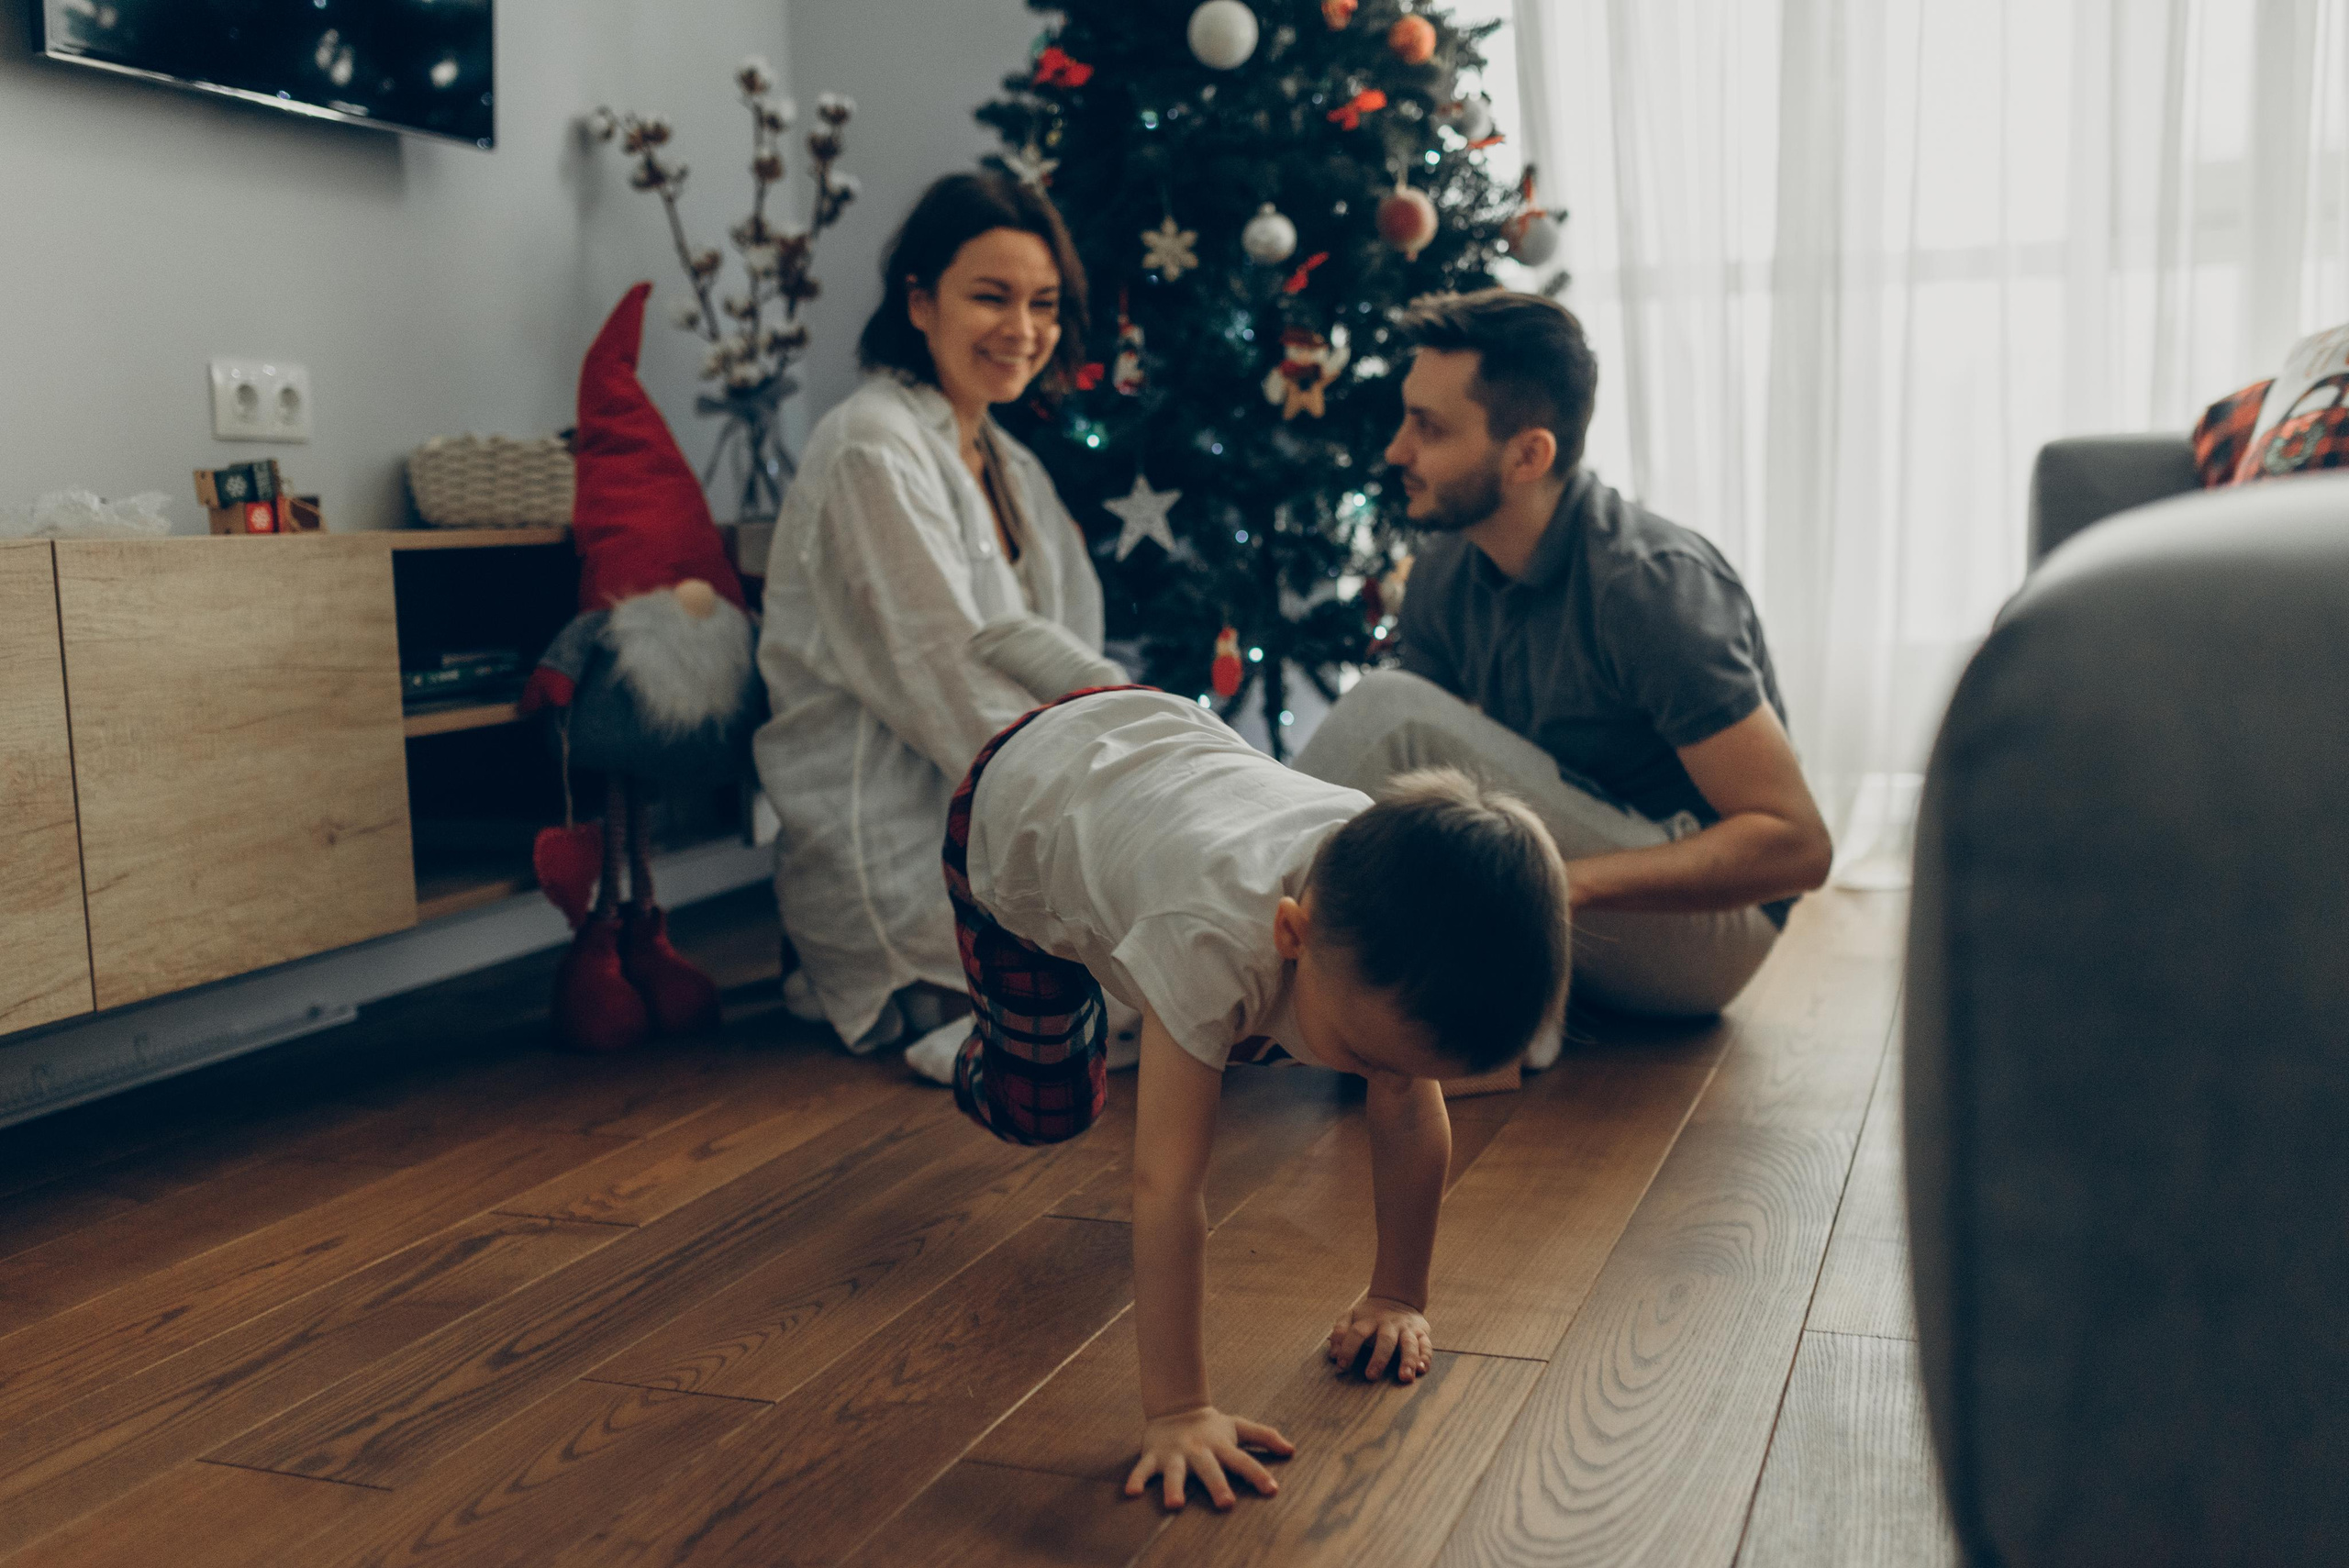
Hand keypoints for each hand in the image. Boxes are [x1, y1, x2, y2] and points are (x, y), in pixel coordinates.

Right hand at [1125, 1405, 1293, 1510]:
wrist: (1175, 1407)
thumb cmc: (1212, 1426)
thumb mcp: (1238, 1427)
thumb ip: (1264, 1437)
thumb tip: (1292, 1450)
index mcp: (1221, 1446)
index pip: (1243, 1461)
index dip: (1258, 1474)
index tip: (1273, 1490)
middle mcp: (1199, 1450)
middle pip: (1210, 1469)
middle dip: (1217, 1485)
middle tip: (1226, 1504)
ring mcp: (1175, 1453)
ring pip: (1175, 1472)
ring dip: (1174, 1487)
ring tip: (1175, 1505)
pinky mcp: (1153, 1456)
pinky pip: (1143, 1469)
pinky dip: (1136, 1479)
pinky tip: (1132, 1494)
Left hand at [1327, 1293, 1431, 1382]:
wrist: (1397, 1299)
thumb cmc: (1369, 1316)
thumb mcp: (1352, 1316)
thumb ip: (1340, 1332)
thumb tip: (1334, 1356)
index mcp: (1370, 1319)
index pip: (1357, 1332)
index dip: (1348, 1348)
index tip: (1341, 1366)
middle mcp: (1390, 1324)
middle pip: (1385, 1339)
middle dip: (1379, 1358)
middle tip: (1371, 1376)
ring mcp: (1407, 1328)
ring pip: (1409, 1344)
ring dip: (1408, 1360)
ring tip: (1405, 1378)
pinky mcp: (1422, 1333)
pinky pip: (1426, 1345)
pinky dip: (1425, 1357)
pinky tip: (1421, 1369)